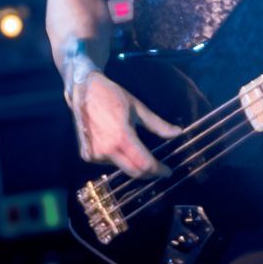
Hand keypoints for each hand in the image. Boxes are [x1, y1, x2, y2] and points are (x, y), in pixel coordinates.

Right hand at [65, 67, 180, 177]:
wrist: (83, 90)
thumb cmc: (112, 96)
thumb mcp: (138, 108)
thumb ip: (158, 124)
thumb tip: (178, 133)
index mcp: (121, 138)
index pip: (144, 164)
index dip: (158, 170)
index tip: (168, 172)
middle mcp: (106, 151)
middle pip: (133, 171)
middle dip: (148, 173)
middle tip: (159, 170)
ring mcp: (94, 155)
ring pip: (120, 166)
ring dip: (131, 163)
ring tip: (136, 151)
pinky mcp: (86, 155)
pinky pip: (107, 162)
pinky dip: (116, 158)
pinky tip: (117, 146)